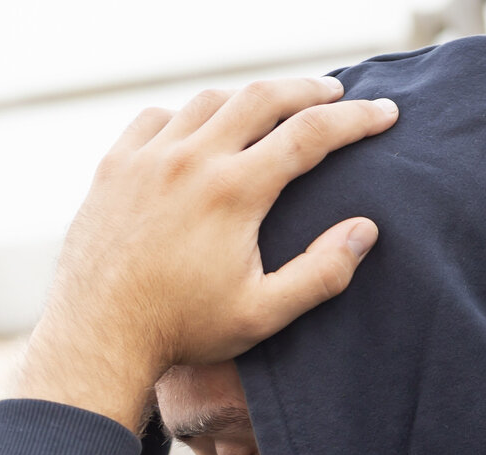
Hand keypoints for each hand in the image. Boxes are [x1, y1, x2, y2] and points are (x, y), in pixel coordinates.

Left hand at [16, 77, 398, 429]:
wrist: (98, 334)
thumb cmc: (185, 329)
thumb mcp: (265, 313)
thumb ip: (322, 271)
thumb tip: (365, 230)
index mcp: (233, 192)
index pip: (309, 135)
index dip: (356, 119)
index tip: (386, 113)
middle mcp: (190, 160)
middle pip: (261, 98)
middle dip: (309, 90)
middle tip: (337, 93)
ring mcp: (147, 158)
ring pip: (209, 101)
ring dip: (250, 98)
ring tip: (276, 108)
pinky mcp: (115, 166)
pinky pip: (158, 118)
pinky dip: (190, 115)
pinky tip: (203, 131)